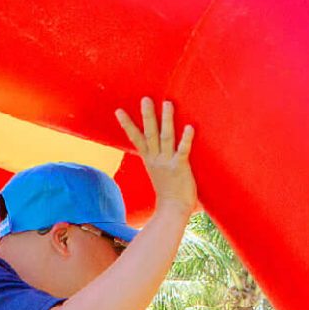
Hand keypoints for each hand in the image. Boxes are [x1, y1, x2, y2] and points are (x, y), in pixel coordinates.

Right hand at [115, 97, 196, 217]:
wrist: (172, 211)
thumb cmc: (168, 194)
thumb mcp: (157, 173)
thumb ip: (157, 161)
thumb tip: (155, 153)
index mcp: (149, 160)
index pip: (136, 138)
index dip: (127, 125)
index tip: (119, 110)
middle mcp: (156, 159)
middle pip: (149, 133)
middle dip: (147, 116)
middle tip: (145, 99)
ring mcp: (167, 162)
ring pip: (166, 137)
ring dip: (166, 119)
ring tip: (167, 103)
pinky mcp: (180, 167)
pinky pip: (183, 150)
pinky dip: (186, 138)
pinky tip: (189, 126)